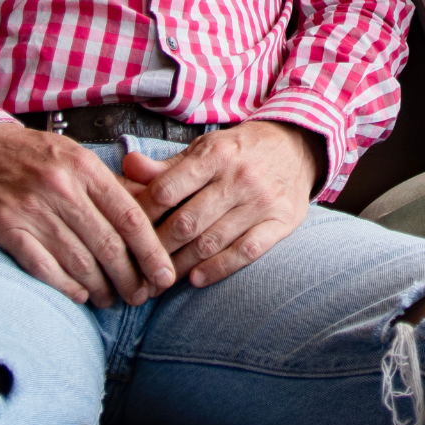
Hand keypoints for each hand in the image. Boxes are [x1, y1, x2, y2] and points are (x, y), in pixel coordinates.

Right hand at [0, 121, 175, 307]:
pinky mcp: (5, 228)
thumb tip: (149, 216)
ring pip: (78, 260)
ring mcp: (32, 209)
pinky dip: (65, 286)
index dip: (151, 251)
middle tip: (141, 296)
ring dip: (100, 287)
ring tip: (112, 299)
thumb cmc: (33, 155)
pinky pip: (43, 266)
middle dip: (130, 277)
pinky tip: (80, 296)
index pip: (130, 216)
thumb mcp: (76, 156)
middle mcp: (62, 188)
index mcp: (85, 167)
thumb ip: (108, 186)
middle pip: (108, 244)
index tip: (164, 274)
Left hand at [120, 120, 321, 287]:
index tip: (126, 234)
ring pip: (211, 242)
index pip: (166, 190)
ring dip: (180, 266)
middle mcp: (239, 177)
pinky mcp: (281, 221)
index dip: (141, 216)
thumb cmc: (242, 150)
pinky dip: (218, 269)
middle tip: (137, 267)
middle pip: (186, 222)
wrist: (298, 146)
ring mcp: (262, 201)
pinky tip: (197, 279)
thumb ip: (166, 165)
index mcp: (216, 154)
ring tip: (161, 278)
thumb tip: (127, 167)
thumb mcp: (206, 148)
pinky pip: (246, 252)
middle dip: (156, 249)